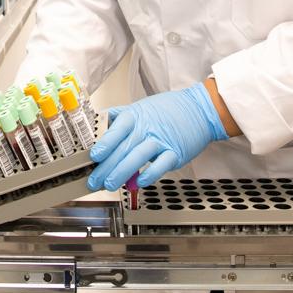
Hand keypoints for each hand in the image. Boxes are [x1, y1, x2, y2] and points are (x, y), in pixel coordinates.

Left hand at [87, 82, 227, 190]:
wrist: (198, 109)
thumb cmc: (167, 110)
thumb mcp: (140, 107)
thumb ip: (119, 118)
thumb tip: (98, 125)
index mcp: (135, 116)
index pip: (117, 129)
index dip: (105, 143)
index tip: (94, 155)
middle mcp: (147, 128)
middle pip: (124, 147)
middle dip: (107, 167)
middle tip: (94, 180)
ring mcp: (161, 140)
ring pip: (139, 156)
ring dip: (122, 172)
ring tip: (110, 185)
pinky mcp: (175, 152)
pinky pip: (161, 164)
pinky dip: (150, 174)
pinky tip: (138, 183)